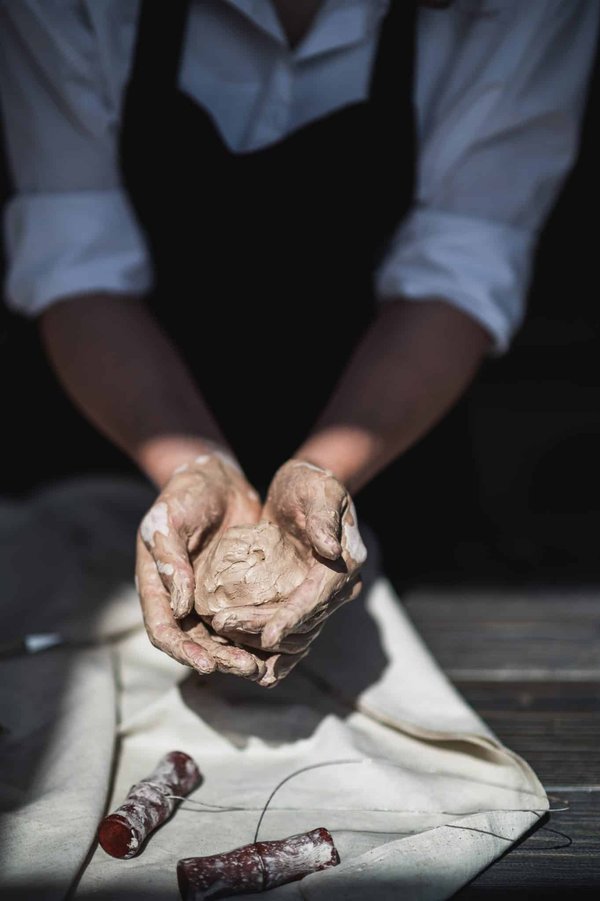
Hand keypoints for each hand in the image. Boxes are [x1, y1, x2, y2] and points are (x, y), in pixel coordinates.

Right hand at [136, 450, 269, 677]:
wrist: (216, 478)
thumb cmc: (185, 494)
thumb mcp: (169, 520)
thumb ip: (170, 560)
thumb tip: (179, 608)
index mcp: (156, 586)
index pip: (163, 629)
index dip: (181, 650)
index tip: (205, 664)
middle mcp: (180, 599)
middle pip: (195, 642)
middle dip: (218, 659)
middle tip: (246, 668)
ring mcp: (208, 597)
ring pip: (221, 637)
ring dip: (239, 654)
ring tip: (262, 666)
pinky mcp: (236, 590)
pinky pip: (244, 618)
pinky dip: (257, 634)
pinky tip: (278, 645)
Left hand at [209, 460, 366, 679]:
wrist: (303, 488)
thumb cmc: (310, 483)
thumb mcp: (317, 490)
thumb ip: (323, 517)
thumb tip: (331, 549)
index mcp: (344, 565)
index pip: (316, 598)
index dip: (292, 618)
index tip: (268, 636)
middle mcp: (336, 589)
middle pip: (301, 624)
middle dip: (262, 628)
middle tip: (222, 623)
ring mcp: (318, 598)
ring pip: (292, 637)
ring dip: (257, 639)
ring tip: (220, 629)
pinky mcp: (299, 600)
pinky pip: (285, 633)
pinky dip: (263, 647)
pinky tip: (235, 649)